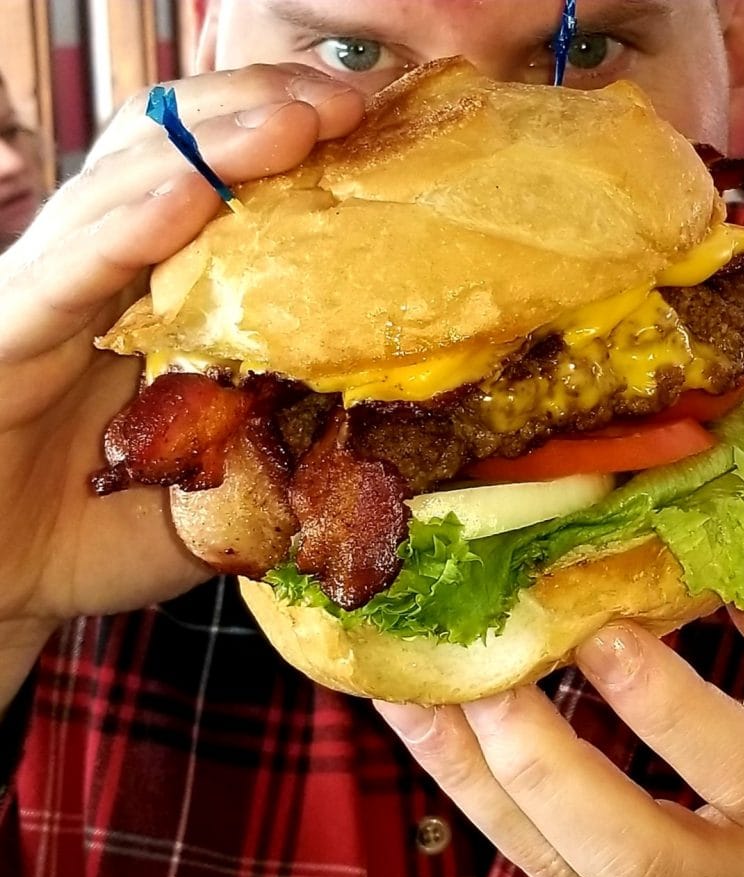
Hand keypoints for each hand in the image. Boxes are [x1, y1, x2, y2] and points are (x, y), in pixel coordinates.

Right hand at [0, 65, 362, 697]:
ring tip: (299, 119)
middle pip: (179, 156)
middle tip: (350, 103)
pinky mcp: (10, 326)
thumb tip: (384, 418)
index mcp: (164, 300)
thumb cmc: (108, 534)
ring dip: (216, 146)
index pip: (226, 193)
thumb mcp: (227, 488)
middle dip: (266, 115)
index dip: (292, 152)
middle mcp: (109, 275)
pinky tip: (190, 197)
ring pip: (130, 187)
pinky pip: (72, 267)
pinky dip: (132, 227)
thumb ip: (285, 444)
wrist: (6, 585)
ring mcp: (56, 293)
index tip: (375, 134)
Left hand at [375, 539, 743, 876]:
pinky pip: (529, 862)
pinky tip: (420, 720)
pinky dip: (467, 788)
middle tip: (478, 669)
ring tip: (413, 687)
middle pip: (631, 850)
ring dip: (472, 775)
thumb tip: (706, 495)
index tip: (588, 622)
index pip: (743, 771)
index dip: (661, 702)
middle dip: (542, 758)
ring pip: (556, 869)